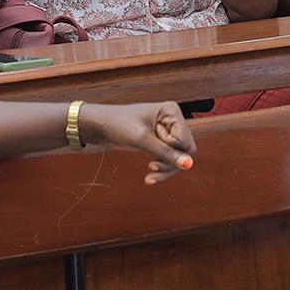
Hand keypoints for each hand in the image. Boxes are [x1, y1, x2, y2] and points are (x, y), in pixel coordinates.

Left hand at [79, 101, 195, 184]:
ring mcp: (167, 131)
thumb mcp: (142, 140)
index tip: (150, 142)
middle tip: (151, 169)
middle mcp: (173, 120)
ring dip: (166, 170)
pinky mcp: (160, 141)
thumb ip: (167, 153)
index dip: (171, 150)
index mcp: (172, 111)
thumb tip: (190, 165)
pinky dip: (161, 169)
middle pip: (186, 151)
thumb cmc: (119, 125)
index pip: (185, 141)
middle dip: (170, 164)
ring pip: (180, 158)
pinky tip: (149, 176)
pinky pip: (169, 159)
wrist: (99, 125)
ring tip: (149, 178)